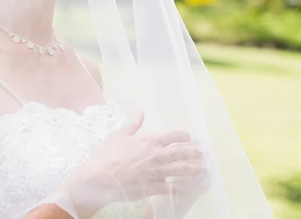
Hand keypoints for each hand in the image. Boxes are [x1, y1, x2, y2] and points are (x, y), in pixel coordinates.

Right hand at [51, 111, 205, 216]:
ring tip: (200, 169)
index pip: (172, 136)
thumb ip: (132, 123)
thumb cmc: (105, 156)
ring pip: (179, 170)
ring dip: (192, 169)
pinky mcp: (151, 187)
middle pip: (181, 152)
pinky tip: (186, 188)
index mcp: (148, 141)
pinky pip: (170, 188)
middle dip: (193, 152)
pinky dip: (179, 188)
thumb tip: (141, 111)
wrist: (98, 178)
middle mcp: (155, 156)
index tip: (188, 137)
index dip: (183, 136)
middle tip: (202, 153)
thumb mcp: (118, 135)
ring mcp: (155, 172)